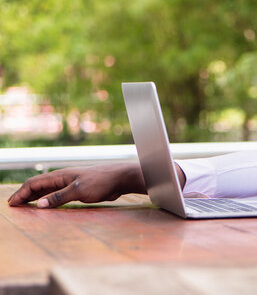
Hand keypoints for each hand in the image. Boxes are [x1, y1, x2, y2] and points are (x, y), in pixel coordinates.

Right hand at [8, 163, 146, 207]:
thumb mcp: (79, 190)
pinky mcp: (77, 190)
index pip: (34, 183)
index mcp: (59, 175)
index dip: (21, 193)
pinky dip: (46, 200)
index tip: (11, 204)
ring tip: (23, 206)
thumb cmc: (101, 181)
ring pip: (46, 190)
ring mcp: (69, 184)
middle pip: (38, 186)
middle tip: (13, 206)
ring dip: (34, 197)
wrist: (120, 178)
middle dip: (24, 195)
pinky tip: (45, 206)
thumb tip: (38, 205)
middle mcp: (62, 178)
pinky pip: (56, 195)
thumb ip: (59, 197)